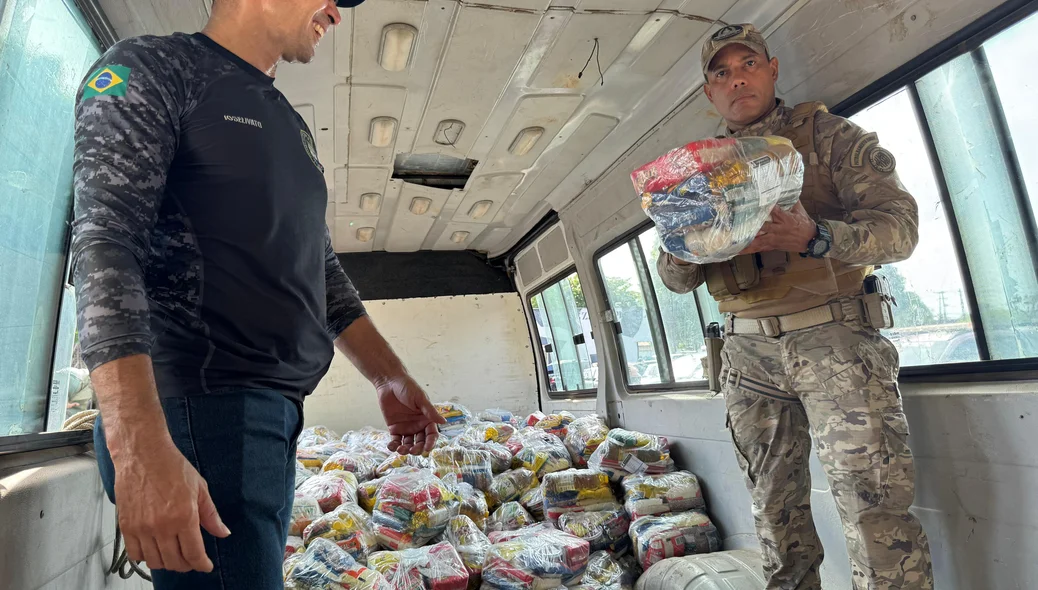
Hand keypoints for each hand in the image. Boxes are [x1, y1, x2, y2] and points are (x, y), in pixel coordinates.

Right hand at [114, 442, 229, 572]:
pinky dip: (146, 557)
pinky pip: (135, 554)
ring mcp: (141, 528)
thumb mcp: (200, 488)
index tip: (205, 566)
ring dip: (167, 563)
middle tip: (191, 559)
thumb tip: (223, 532)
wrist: (142, 454)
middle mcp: (161, 527)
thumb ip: (211, 515)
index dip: (202, 564)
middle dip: (186, 565)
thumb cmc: (171, 466)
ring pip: (155, 561)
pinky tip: (154, 549)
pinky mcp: (126, 526)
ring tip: (174, 555)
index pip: (194, 554)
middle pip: (175, 562)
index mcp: (183, 517)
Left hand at [376, 375, 445, 454]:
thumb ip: (430, 411)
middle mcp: (418, 425)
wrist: (389, 382)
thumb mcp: (420, 399)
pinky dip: (394, 446)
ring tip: (401, 450)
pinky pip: (395, 440)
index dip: (430, 443)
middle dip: (418, 449)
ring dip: (406, 449)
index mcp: (427, 419)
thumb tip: (444, 422)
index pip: (431, 434)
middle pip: (420, 442)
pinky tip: (392, 447)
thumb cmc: (407, 387)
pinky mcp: (394, 428)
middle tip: (413, 450)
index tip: (427, 449)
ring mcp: (406, 428)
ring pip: (408, 444)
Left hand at [739, 202, 816, 254]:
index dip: (767, 207)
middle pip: (764, 227)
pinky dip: (750, 249)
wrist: (811, 240)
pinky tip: (739, 251)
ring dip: (748, 241)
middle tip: (739, 223)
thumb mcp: (800, 210)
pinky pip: (760, 248)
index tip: (757, 202)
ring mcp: (775, 238)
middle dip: (753, 226)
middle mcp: (779, 229)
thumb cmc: (804, 224)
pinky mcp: (773, 245)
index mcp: (786, 219)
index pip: (775, 211)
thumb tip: (785, 188)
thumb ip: (792, 200)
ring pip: (760, 240)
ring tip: (734, 242)